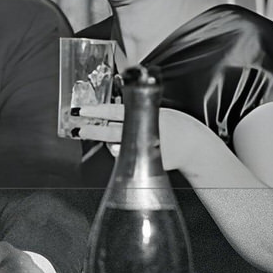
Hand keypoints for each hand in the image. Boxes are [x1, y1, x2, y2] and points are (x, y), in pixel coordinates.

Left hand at [74, 104, 201, 170]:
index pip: (114, 112)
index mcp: (143, 116)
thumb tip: (111, 110)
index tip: (82, 110)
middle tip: (79, 128)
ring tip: (98, 134)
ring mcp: (142, 150)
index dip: (96, 111)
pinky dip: (120, 150)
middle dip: (92, 130)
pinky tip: (120, 146)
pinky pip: (125, 157)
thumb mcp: (155, 110)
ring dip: (106, 141)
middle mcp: (141, 134)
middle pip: (110, 131)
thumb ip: (134, 111)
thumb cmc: (174, 124)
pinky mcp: (144, 162)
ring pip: (115, 146)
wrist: (193, 145)